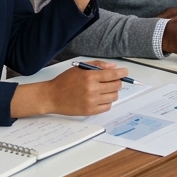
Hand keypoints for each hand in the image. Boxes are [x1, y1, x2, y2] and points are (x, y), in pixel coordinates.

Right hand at [11, 61, 126, 116]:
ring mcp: (91, 101)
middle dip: (117, 82)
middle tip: (112, 81)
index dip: (122, 73)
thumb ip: (98, 65)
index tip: (124, 72)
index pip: (113, 75)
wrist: (52, 96)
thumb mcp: (80, 68)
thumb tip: (114, 67)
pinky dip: (107, 102)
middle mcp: (92, 89)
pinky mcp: (90, 111)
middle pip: (116, 86)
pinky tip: (100, 98)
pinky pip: (107, 107)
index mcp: (90, 76)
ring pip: (114, 97)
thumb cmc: (65, 81)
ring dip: (112, 92)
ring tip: (104, 90)